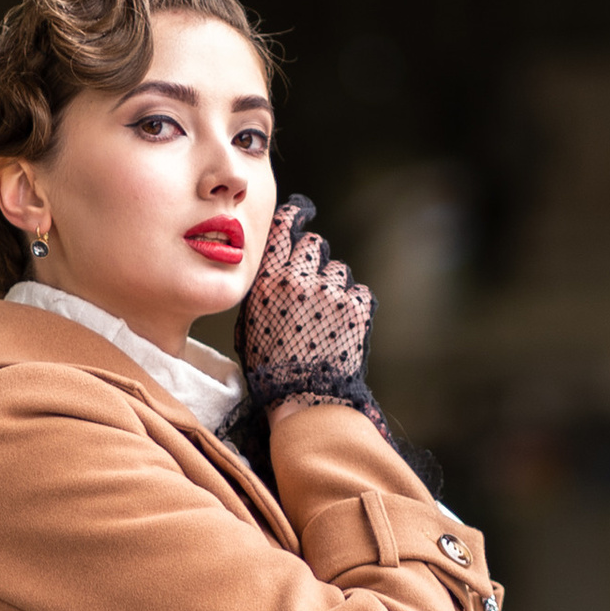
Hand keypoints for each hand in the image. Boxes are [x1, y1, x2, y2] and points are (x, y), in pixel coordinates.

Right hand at [238, 196, 376, 417]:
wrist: (304, 398)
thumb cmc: (272, 366)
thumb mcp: (252, 322)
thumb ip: (263, 288)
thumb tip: (276, 265)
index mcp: (270, 281)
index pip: (283, 229)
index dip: (295, 216)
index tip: (303, 212)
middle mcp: (300, 279)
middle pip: (314, 244)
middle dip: (314, 260)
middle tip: (311, 287)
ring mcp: (331, 291)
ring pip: (337, 270)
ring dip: (333, 287)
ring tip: (324, 318)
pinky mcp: (356, 306)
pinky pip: (357, 292)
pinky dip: (352, 306)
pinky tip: (340, 328)